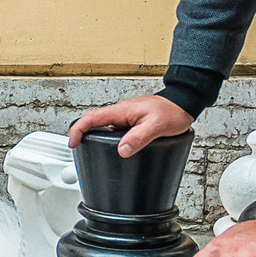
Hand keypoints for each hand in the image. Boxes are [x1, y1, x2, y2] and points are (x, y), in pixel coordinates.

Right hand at [67, 95, 192, 157]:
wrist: (183, 104)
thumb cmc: (171, 112)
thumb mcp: (156, 127)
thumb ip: (138, 138)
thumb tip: (122, 150)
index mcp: (122, 111)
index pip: (92, 118)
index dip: (78, 130)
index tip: (73, 142)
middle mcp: (121, 112)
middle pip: (93, 122)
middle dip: (82, 134)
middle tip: (78, 148)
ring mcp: (125, 117)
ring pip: (104, 127)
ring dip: (96, 137)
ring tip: (95, 152)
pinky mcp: (131, 122)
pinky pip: (115, 130)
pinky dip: (110, 139)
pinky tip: (117, 149)